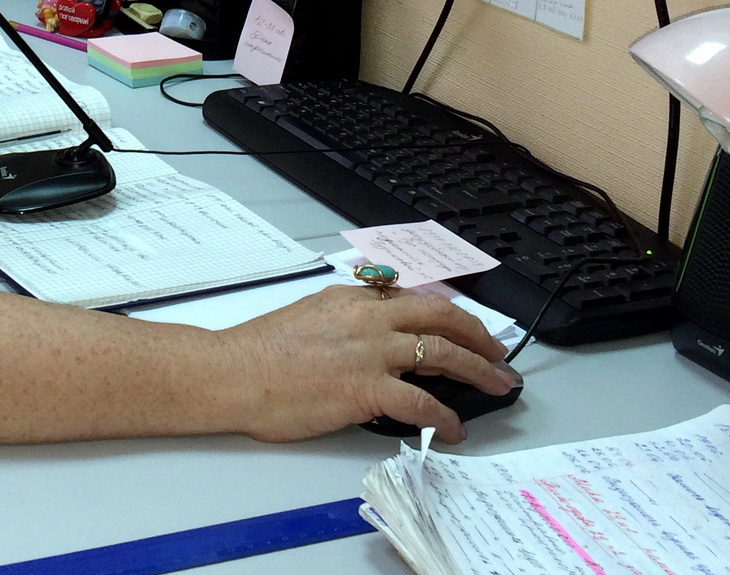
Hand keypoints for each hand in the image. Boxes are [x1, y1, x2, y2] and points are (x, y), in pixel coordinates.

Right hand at [219, 287, 513, 442]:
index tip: (459, 328)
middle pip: (441, 318)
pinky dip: (444, 418)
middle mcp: (368, 319)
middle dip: (478, 334)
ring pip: (443, 355)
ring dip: (478, 371)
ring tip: (497, 385)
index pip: (412, 301)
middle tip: (497, 351)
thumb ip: (340, 321)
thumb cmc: (256, 352)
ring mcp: (370, 352)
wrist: (232, 372)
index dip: (445, 315)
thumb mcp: (305, 316)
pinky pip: (422, 403)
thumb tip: (362, 339)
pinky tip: (453, 430)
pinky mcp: (366, 389)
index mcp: (351, 299)